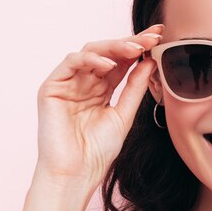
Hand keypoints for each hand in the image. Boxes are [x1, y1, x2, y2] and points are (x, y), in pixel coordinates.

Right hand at [35, 24, 163, 187]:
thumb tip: (150, 61)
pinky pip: (70, 63)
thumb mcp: (124, 114)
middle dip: (131, 42)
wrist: (77, 173)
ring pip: (91, 52)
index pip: (122, 61)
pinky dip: (90, 59)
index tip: (160, 36)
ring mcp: (68, 83)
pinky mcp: (52, 87)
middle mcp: (85, 82)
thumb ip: (135, 87)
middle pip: (109, 53)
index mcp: (102, 88)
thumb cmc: (98, 150)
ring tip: (136, 47)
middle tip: (152, 37)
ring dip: (115, 47)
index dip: (140, 47)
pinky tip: (108, 63)